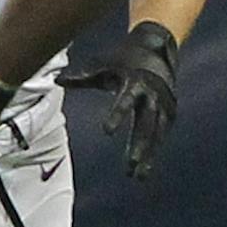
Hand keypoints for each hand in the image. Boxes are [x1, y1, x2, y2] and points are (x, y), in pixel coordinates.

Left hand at [57, 21, 178, 179]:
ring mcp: (164, 105)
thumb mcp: (105, 66)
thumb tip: (57, 81)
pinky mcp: (169, 113)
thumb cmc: (125, 60)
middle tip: (130, 165)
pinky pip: (160, 135)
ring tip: (138, 176)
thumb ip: (82, 77)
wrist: (158, 50)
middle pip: (146, 124)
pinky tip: (143, 169)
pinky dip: (152, 151)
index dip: (117, 115)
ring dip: (147, 155)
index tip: (107, 132)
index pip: (126, 102)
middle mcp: (153, 96)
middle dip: (139, 145)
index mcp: (136, 83)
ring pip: (156, 134)